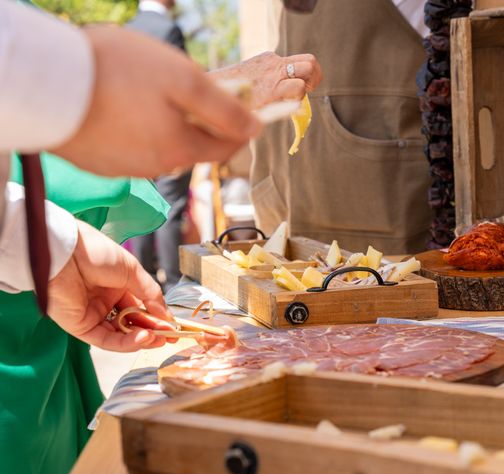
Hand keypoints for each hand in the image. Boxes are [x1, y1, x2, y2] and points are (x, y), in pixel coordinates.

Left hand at [48, 221, 174, 351]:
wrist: (65, 252)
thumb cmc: (96, 253)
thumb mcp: (132, 270)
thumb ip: (150, 293)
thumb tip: (165, 313)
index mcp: (118, 286)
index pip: (142, 307)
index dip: (158, 318)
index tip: (174, 327)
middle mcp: (106, 302)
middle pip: (133, 324)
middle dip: (153, 331)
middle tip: (170, 338)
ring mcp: (93, 315)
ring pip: (120, 335)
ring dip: (140, 339)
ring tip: (157, 339)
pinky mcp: (80, 327)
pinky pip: (105, 340)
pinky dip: (125, 343)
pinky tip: (142, 338)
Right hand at [52, 26, 261, 177]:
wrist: (44, 82)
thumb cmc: (116, 73)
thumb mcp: (184, 80)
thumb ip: (224, 109)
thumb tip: (255, 127)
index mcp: (182, 149)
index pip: (228, 146)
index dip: (242, 126)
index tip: (246, 106)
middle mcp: (158, 167)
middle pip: (194, 146)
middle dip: (200, 121)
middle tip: (189, 88)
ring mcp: (127, 168)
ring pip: (163, 145)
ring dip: (166, 124)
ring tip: (146, 92)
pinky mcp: (102, 163)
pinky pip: (133, 147)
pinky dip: (136, 129)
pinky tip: (121, 106)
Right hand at [211, 52, 322, 107]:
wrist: (208, 93)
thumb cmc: (227, 94)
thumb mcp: (250, 80)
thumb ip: (267, 83)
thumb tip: (283, 97)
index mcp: (268, 60)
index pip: (300, 60)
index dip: (307, 76)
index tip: (301, 88)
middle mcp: (274, 63)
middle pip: (311, 62)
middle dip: (313, 79)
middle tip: (303, 92)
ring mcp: (274, 74)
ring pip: (308, 72)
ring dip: (306, 90)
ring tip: (292, 101)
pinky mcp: (272, 88)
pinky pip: (298, 90)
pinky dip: (298, 100)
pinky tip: (283, 107)